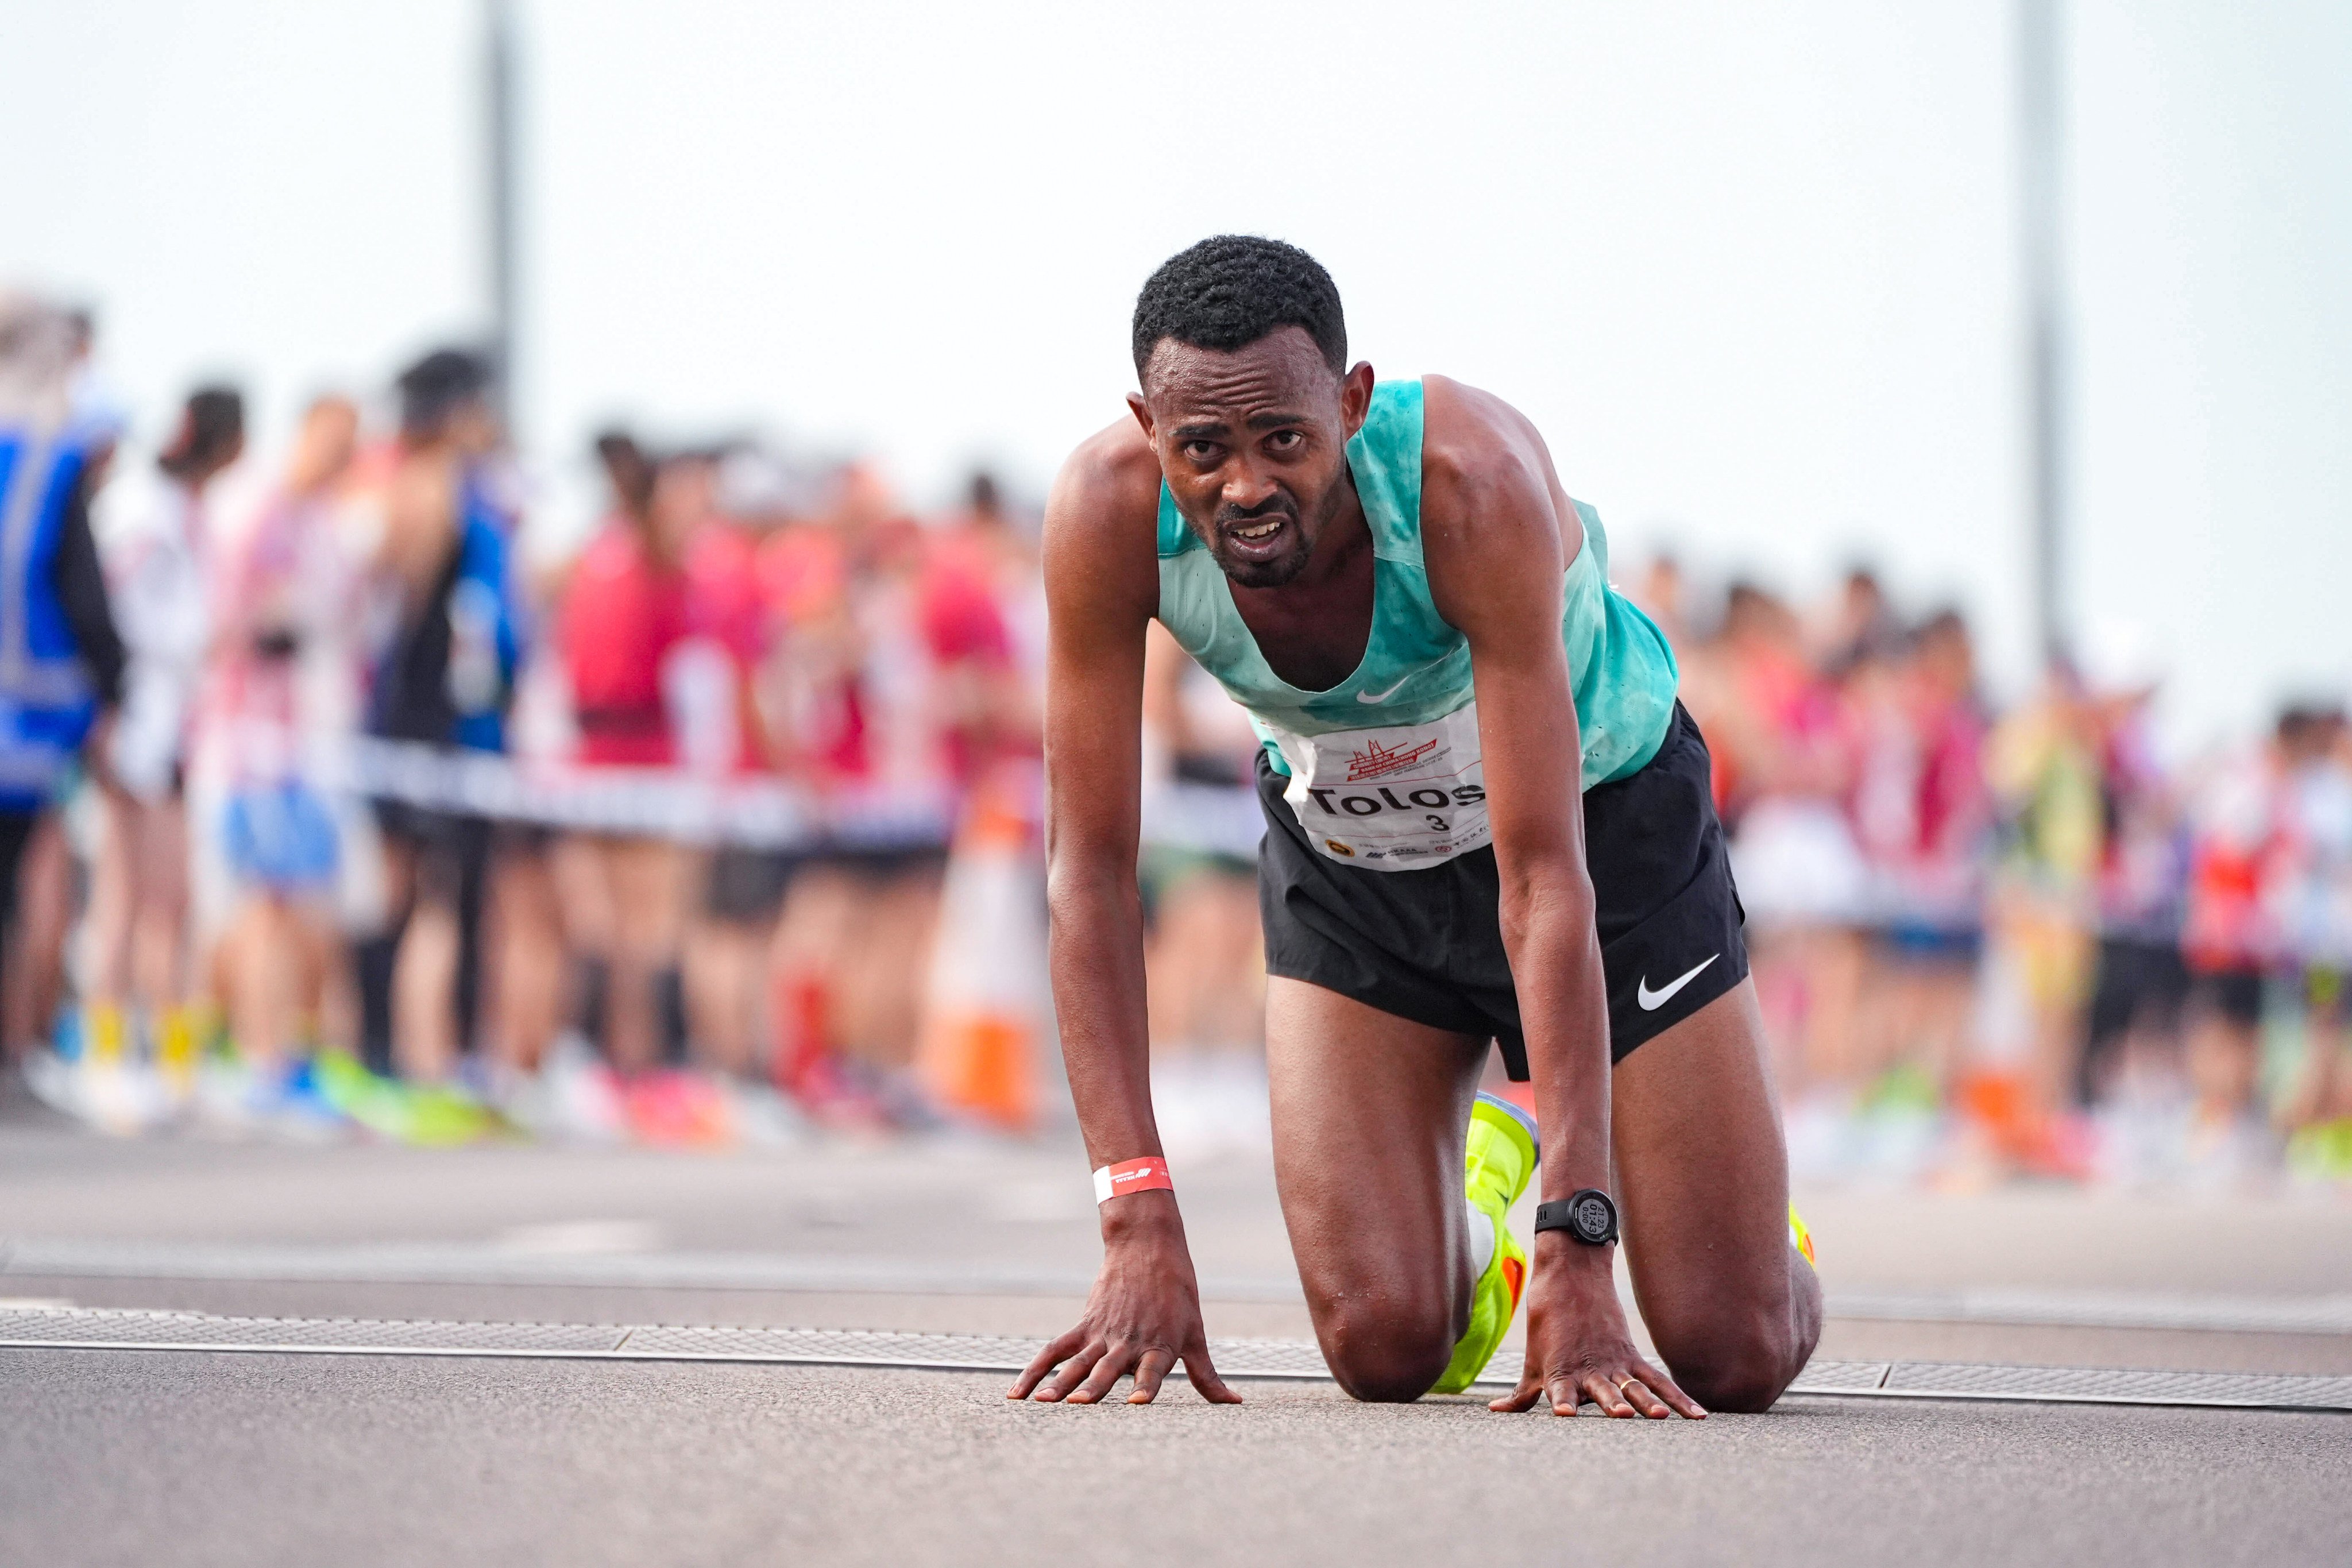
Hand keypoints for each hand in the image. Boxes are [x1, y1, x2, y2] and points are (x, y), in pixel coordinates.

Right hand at [1008, 1194, 1240, 1406]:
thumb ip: (1207, 1376)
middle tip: (1078, 1405)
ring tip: (1043, 1403)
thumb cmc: (1177, 1294)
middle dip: (1093, 1388)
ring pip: (1078, 1362)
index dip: (1145, 1386)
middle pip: (1108, 1369)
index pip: (1153, 1371)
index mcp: (1161, 1345)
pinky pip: (1055, 1350)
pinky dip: (1035, 1371)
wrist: (1147, 1246)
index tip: (1137, 1401)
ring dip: (1060, 1384)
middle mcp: (1130, 1342)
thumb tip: (1235, 1402)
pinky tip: (1019, 1394)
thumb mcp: (1195, 1334)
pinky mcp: (1086, 1325)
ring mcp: (1104, 1334)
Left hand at [1488, 1235, 1704, 1418]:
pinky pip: (1658, 1379)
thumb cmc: (1547, 1323)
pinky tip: (1697, 1415)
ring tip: (1659, 1416)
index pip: (1561, 1392)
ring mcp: (1613, 1362)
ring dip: (1646, 1403)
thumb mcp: (1534, 1360)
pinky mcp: (1630, 1354)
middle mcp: (1589, 1369)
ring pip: (1633, 1386)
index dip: (1564, 1402)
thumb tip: (1496, 1412)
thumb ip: (1522, 1394)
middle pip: (1604, 1391)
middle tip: (1624, 1416)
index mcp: (1561, 1371)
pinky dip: (1678, 1398)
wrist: (1570, 1275)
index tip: (1566, 1413)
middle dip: (1612, 1405)